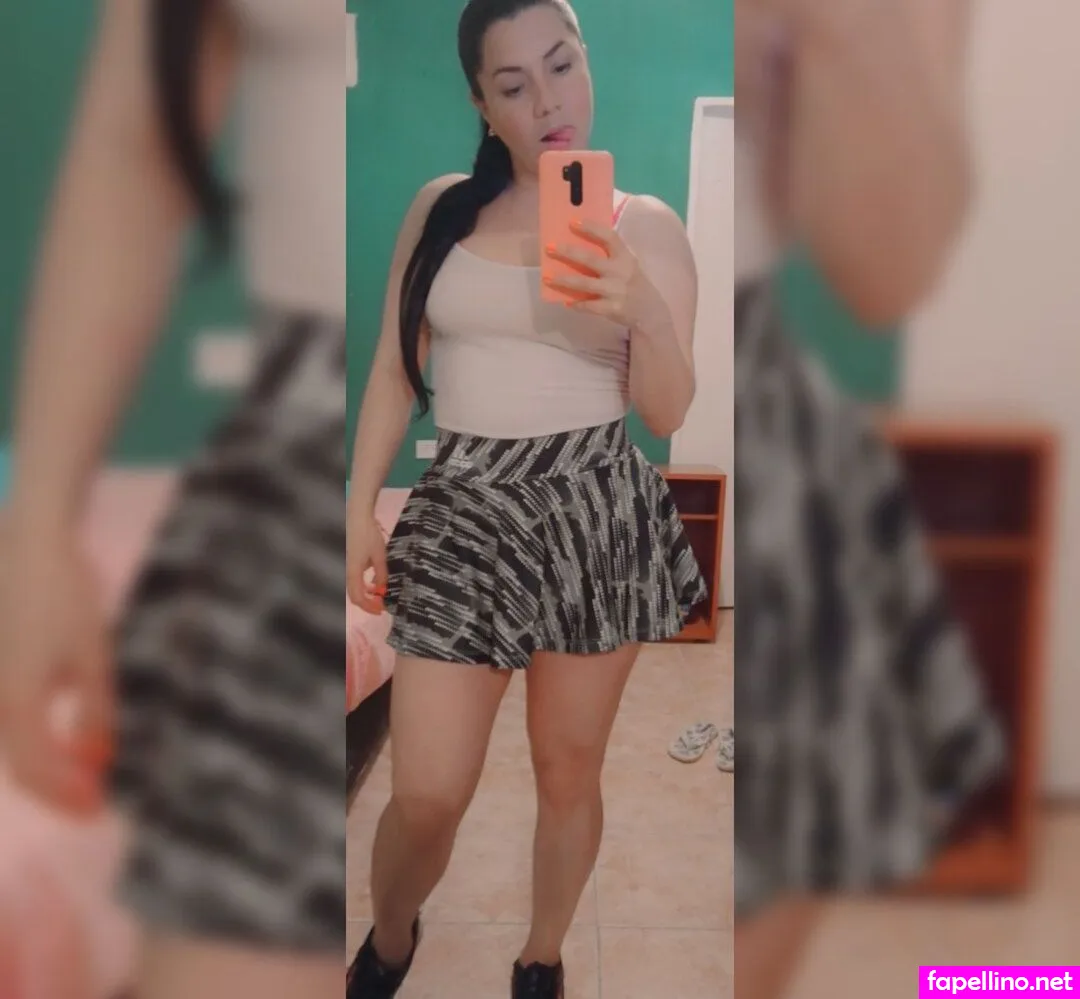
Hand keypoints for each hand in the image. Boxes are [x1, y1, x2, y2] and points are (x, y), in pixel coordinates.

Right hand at [0, 517, 112, 816]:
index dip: (66, 796)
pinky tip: (61, 737)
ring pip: (8, 747)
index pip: (36, 772)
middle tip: (91, 801)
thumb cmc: (64, 599)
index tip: (97, 809)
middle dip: (55, 789)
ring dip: (43, 768)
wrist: (28, 549)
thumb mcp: (92, 656)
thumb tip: (98, 760)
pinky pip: (7, 723)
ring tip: (81, 772)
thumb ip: (95, 712)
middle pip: (18, 766)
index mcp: (16, 702)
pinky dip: (31, 741)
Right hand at [347, 509, 388, 614]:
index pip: (358, 598)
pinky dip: (363, 584)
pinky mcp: (347, 561)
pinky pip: (354, 578)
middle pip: (354, 595)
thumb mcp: (380, 556)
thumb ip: (381, 574)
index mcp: (353, 572)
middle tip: (381, 604)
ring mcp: (345, 566)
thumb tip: (383, 589)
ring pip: (353, 587)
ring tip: (379, 592)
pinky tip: (373, 580)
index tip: (381, 610)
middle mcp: (346, 572)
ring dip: (366, 593)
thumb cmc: (368, 535)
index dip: (369, 607)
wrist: (357, 517)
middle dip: (368, 602)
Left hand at [544, 220, 664, 327]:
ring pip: (584, 284)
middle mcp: (620, 272)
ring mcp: (615, 291)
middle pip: (590, 259)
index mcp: (625, 257)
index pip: (608, 237)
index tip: (572, 222)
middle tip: (549, 248)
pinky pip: (589, 306)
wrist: (651, 313)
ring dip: (563, 281)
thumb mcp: (628, 265)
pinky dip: (576, 305)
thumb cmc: (634, 284)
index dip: (591, 228)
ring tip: (547, 278)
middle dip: (568, 252)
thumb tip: (580, 245)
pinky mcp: (611, 309)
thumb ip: (610, 256)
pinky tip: (566, 302)